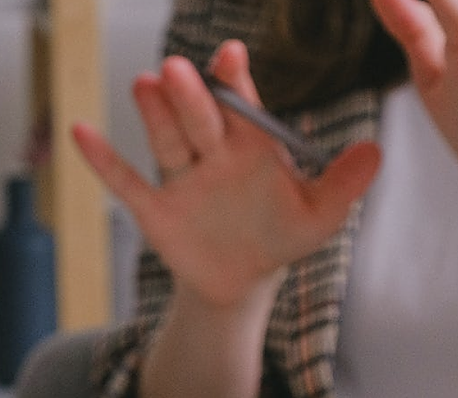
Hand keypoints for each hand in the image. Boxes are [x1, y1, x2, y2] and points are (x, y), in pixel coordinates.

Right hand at [72, 40, 380, 312]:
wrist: (243, 280)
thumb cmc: (281, 236)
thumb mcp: (320, 214)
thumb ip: (344, 182)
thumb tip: (376, 151)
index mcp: (251, 144)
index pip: (241, 105)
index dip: (235, 81)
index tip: (230, 56)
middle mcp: (212, 151)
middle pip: (200, 118)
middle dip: (191, 95)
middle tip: (180, 70)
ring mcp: (181, 178)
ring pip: (166, 140)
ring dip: (154, 114)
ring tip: (144, 84)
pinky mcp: (155, 208)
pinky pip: (126, 182)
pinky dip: (103, 160)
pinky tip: (81, 132)